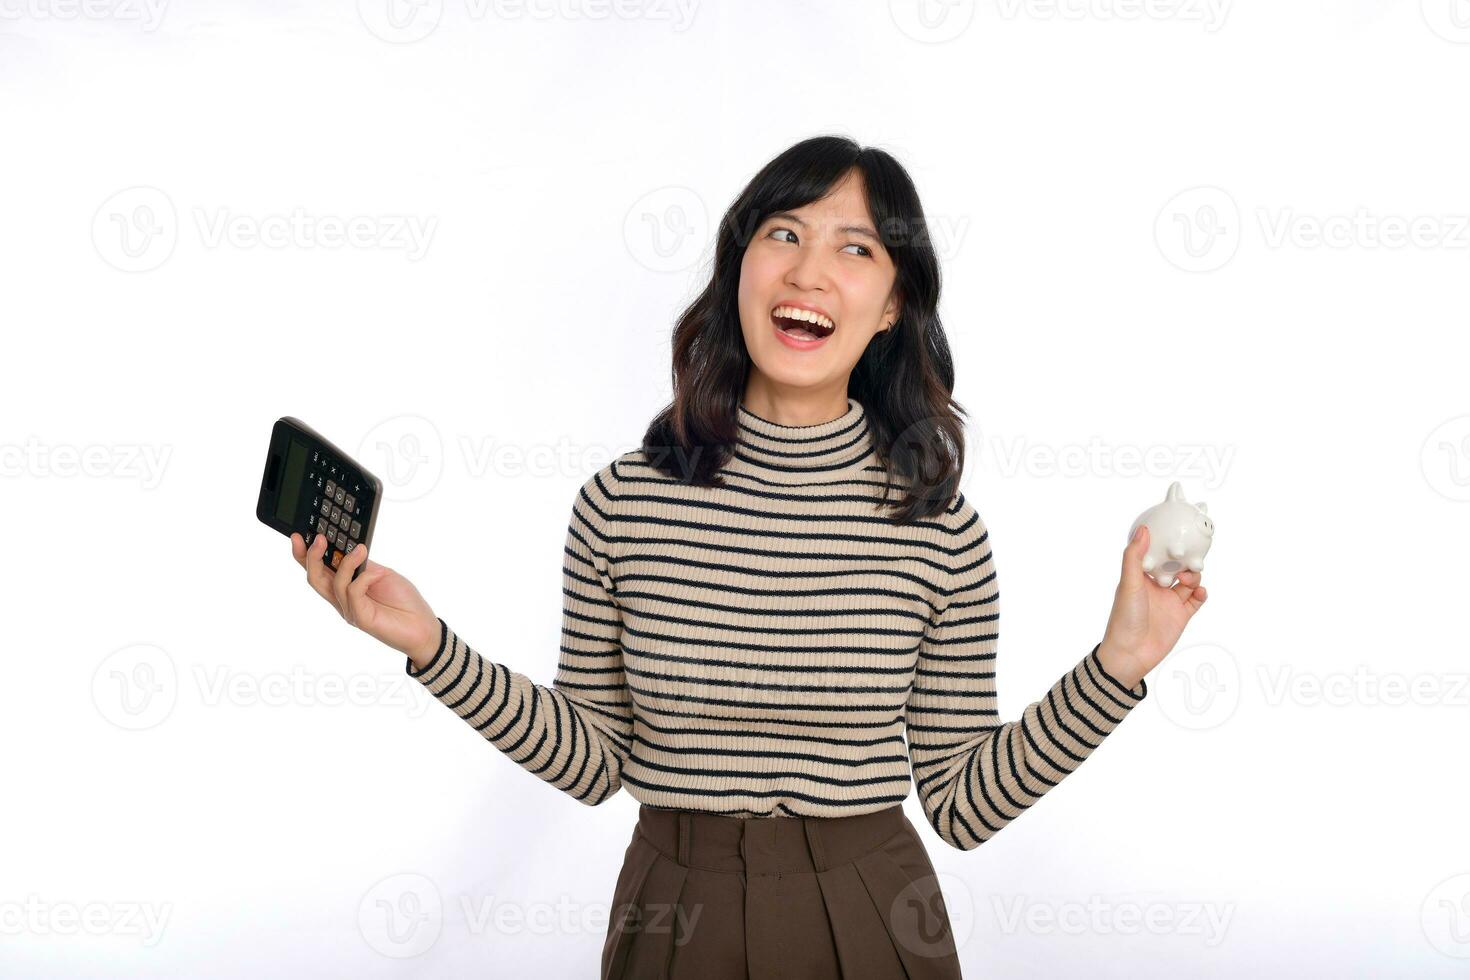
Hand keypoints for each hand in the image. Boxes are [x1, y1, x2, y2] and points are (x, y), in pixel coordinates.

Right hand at [290, 533, 440, 666]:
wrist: (423, 627)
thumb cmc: (404, 602)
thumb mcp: (381, 575)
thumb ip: (363, 566)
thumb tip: (350, 549)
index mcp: (345, 588)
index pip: (318, 571)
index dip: (303, 555)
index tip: (298, 536)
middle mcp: (343, 601)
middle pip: (315, 578)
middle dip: (312, 557)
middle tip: (318, 538)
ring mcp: (350, 610)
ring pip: (334, 583)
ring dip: (347, 562)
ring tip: (362, 550)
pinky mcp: (360, 618)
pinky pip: (353, 592)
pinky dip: (365, 578)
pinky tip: (379, 575)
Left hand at [1096, 524, 1208, 688]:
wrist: (1131, 653)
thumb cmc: (1124, 618)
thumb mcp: (1129, 583)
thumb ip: (1134, 557)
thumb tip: (1144, 530)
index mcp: (1141, 578)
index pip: (1156, 556)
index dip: (1165, 547)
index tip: (1175, 534)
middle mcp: (1156, 588)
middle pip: (1176, 567)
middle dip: (1184, 560)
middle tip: (1188, 557)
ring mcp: (1169, 602)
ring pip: (1189, 582)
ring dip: (1193, 575)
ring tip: (1189, 578)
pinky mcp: (1181, 616)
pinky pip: (1196, 600)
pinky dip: (1201, 593)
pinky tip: (1200, 591)